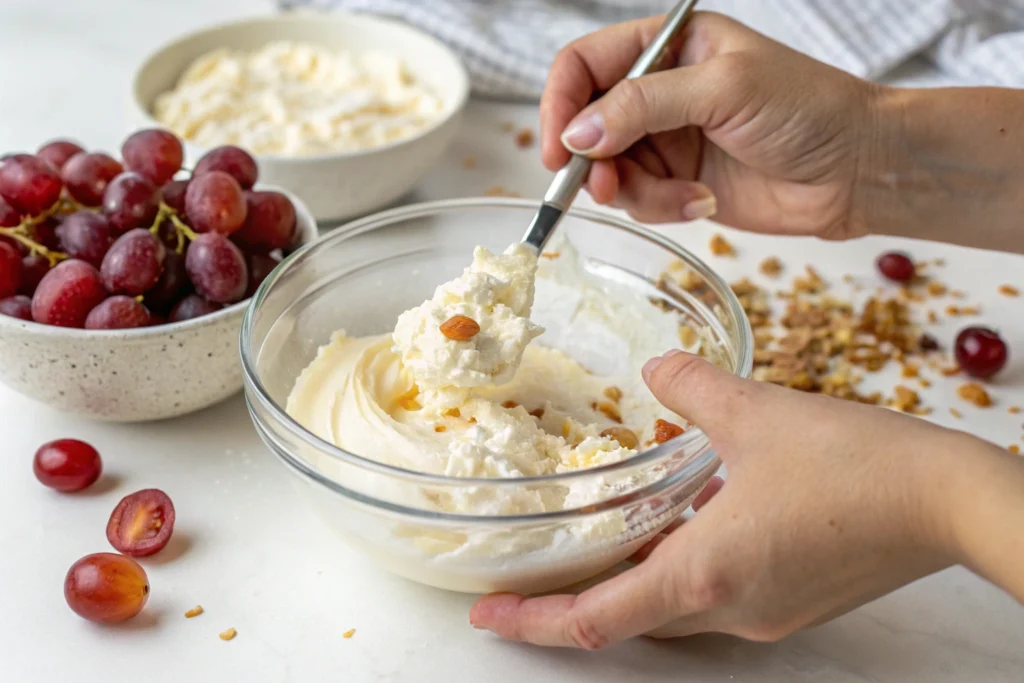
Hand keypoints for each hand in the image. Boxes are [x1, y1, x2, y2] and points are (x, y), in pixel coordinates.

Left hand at [469, 351, 984, 647]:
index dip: (533, 623)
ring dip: (628, 583)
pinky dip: (680, 570)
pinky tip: (683, 523)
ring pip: (671, 609)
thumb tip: (656, 366)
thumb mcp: (755, 412)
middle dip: (572, 602)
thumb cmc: (857, 467)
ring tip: (594, 543)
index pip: (594, 621)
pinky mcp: (792, 600)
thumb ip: (688, 388)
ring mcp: (764, 611)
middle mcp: (727, 609)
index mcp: (703, 576)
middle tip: (527, 575)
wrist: (949, 501)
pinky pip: (714, 595)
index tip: (489, 614)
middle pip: (627, 621)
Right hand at [540, 12, 881, 238]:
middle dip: (591, 159)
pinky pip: (639, 201)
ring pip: (608, 170)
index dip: (561, 103)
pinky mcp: (677, 184)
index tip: (558, 148)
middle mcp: (658, 91)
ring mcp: (667, 140)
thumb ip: (643, 105)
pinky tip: (703, 201)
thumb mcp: (722, 90)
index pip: (585, 64)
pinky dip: (660, 207)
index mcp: (667, 47)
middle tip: (606, 185)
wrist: (858, 170)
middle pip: (586, 123)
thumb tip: (576, 133)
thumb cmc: (808, 108)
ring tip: (678, 196)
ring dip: (632, 191)